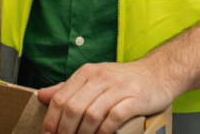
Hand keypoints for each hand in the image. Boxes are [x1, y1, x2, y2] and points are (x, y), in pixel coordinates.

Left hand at [38, 59, 177, 133]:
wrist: (158, 73)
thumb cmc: (123, 80)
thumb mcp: (93, 78)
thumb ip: (68, 88)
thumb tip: (41, 96)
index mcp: (86, 72)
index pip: (61, 97)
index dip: (52, 120)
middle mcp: (100, 77)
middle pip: (74, 108)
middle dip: (65, 131)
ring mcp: (118, 87)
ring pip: (91, 115)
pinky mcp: (135, 98)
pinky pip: (114, 118)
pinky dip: (104, 132)